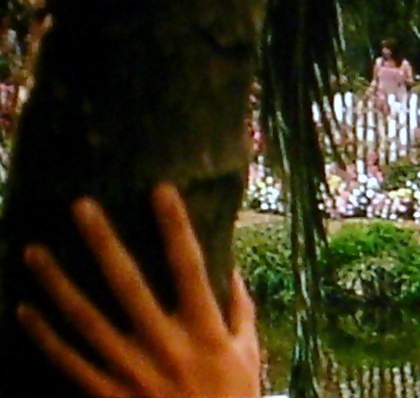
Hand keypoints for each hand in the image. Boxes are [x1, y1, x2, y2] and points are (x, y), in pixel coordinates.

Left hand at [15, 185, 261, 397]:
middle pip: (127, 284)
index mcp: (204, 330)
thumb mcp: (248, 354)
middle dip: (103, 242)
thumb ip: (239, 310)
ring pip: (85, 320)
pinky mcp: (107, 395)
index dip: (175, 226)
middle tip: (81, 206)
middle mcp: (165, 345)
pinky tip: (24, 310)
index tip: (161, 190)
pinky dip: (45, 336)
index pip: (189, 267)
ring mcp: (131, 371)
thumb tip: (230, 269)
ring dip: (57, 284)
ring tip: (33, 251)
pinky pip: (69, 362)